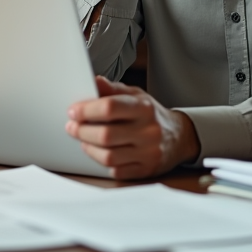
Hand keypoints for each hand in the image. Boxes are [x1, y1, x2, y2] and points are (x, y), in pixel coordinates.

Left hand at [66, 76, 200, 179]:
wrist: (179, 137)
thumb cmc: (151, 114)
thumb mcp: (136, 95)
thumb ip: (114, 90)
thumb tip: (94, 81)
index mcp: (144, 108)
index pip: (110, 108)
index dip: (87, 110)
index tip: (73, 111)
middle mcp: (148, 130)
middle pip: (106, 135)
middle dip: (82, 131)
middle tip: (71, 127)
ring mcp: (148, 152)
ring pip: (108, 156)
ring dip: (88, 148)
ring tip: (82, 139)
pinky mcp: (146, 169)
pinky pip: (116, 170)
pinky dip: (101, 161)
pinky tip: (97, 151)